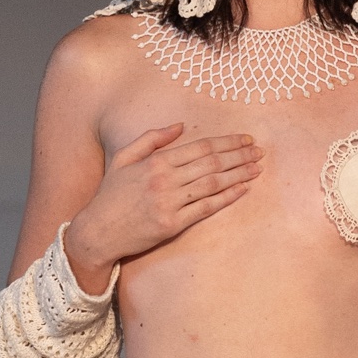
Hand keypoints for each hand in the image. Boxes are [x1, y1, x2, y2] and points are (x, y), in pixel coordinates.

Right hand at [65, 124, 262, 287]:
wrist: (97, 232)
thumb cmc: (110, 196)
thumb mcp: (125, 158)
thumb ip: (152, 139)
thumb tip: (179, 126)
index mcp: (156, 161)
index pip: (200, 147)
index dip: (227, 142)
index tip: (245, 139)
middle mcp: (165, 179)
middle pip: (211, 162)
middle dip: (239, 155)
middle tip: (259, 152)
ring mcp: (170, 202)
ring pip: (213, 183)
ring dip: (238, 174)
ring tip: (257, 168)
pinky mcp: (172, 224)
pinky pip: (206, 208)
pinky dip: (227, 197)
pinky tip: (242, 189)